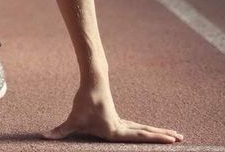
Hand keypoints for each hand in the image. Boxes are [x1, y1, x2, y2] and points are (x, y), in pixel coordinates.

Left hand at [43, 86, 181, 143]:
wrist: (91, 84)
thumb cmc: (83, 103)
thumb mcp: (72, 120)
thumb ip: (59, 131)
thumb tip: (43, 137)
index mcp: (115, 130)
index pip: (139, 136)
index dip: (155, 138)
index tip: (171, 140)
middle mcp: (122, 127)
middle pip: (146, 132)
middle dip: (163, 136)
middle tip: (181, 138)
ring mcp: (122, 122)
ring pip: (144, 128)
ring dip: (159, 132)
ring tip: (176, 135)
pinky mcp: (119, 119)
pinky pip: (138, 127)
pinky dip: (148, 130)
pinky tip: (154, 133)